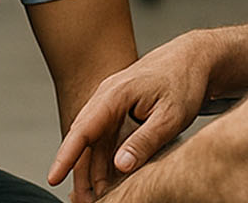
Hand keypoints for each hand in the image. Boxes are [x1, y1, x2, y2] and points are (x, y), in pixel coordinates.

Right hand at [49, 33, 214, 195]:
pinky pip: (107, 138)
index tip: (53, 177)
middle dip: (79, 172)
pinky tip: (111, 179)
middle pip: (84, 140)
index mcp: (114, 95)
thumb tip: (120, 166)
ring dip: (95, 169)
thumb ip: (145, 141)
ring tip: (98, 197)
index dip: (66, 156)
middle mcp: (107, 98)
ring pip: (95, 141)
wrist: (194, 58)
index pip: (82, 130)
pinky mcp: (121, 110)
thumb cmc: (184, 81)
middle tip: (85, 202)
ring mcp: (112, 103)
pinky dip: (106, 159)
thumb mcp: (170, 116)